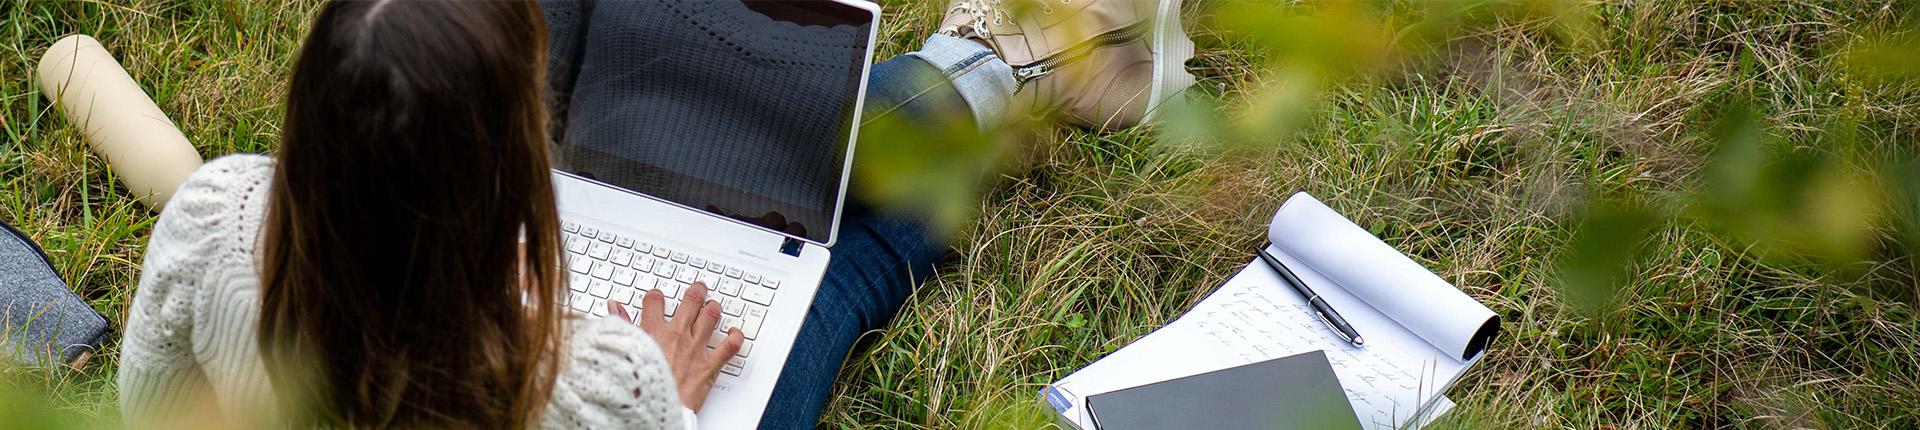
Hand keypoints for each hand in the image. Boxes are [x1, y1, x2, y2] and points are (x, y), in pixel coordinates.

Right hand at [608, 281, 742, 411]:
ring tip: (714, 305)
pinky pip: (730, 346)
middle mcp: (677, 335)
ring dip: (714, 308)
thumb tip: (614, 307)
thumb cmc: (640, 385)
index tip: (657, 297)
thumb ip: (622, 326)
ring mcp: (696, 348)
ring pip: (711, 316)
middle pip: (691, 301)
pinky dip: (736, 337)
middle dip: (696, 291)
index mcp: (654, 331)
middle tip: (699, 288)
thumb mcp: (626, 350)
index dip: (657, 296)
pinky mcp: (709, 365)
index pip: (656, 301)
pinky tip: (734, 333)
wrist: (655, 409)